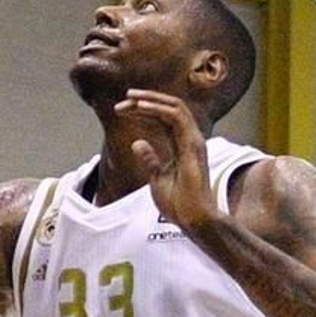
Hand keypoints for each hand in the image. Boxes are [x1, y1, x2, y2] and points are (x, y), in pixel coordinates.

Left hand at [115, 91, 217, 231]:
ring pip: (175, 107)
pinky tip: (141, 107)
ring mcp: (193, 140)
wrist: (192, 219)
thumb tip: (137, 143)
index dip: (143, 109)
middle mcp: (190, 138)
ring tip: (130, 97)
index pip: (164, 117)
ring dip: (151, 100)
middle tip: (124, 98)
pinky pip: (176, 117)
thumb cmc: (179, 204)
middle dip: (146, 100)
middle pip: (169, 107)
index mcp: (182, 144)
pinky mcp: (193, 145)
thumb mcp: (156, 178)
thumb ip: (149, 159)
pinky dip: (158, 108)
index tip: (122, 109)